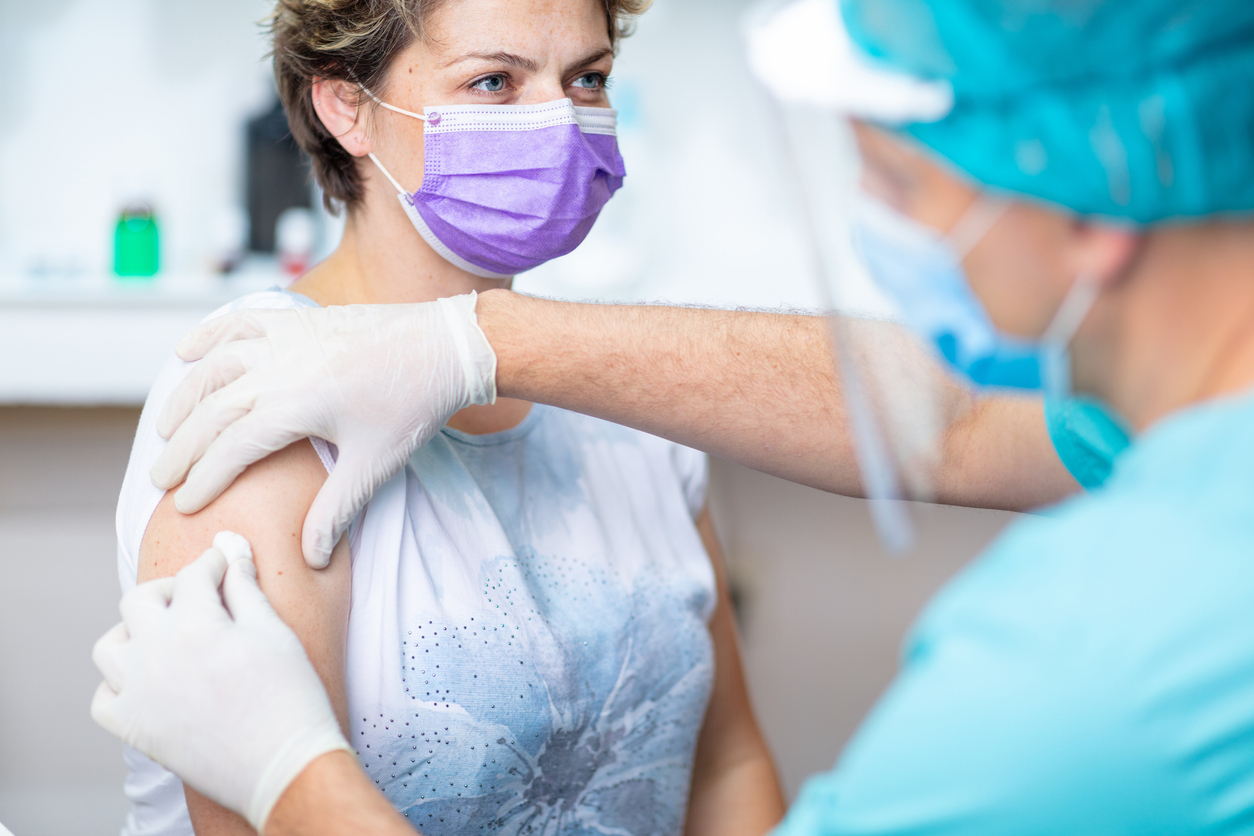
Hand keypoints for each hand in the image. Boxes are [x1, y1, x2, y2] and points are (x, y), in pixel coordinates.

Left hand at [91, 532, 352, 833]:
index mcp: (195, 626)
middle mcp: (156, 655)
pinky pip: (104, 697)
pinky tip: (151, 678)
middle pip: (139, 600)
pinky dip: (120, 683)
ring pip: (109, 646)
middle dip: (169, 589)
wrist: (284, 764)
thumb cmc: (290, 698)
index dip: (214, 563)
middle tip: (197, 597)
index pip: (193, 575)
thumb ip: (245, 588)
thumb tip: (232, 551)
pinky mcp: (135, 729)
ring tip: (166, 635)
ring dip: (134, 631)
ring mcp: (139, 694)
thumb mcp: (275, 632)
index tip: (226, 564)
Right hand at [149, 294, 496, 567]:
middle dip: (181, 448)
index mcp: (296, 405)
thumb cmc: (413, 406)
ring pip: (215, 366)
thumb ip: (337, 511)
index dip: (204, 479)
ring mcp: (286, 337)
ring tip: (165, 430)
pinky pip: (240, 323)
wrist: (447, 346)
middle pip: (211, 410)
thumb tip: (311, 559)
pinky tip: (186, 353)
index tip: (184, 505)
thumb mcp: (375, 464)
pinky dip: (208, 336)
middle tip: (161, 479)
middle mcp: (279, 366)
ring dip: (185, 398)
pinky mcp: (299, 319)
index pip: (231, 448)